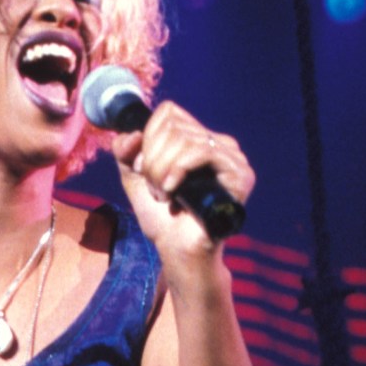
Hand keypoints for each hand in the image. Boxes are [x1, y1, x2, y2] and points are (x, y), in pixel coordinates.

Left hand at [110, 101, 253, 268]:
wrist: (178, 252)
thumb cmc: (162, 219)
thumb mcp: (134, 178)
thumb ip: (125, 151)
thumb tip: (132, 133)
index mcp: (199, 138)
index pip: (169, 113)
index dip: (148, 139)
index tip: (145, 172)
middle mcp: (219, 143)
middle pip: (174, 126)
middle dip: (153, 160)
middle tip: (156, 190)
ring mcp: (233, 157)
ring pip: (185, 138)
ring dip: (162, 170)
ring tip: (164, 195)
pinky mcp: (240, 174)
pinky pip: (202, 152)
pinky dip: (179, 170)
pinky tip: (173, 192)